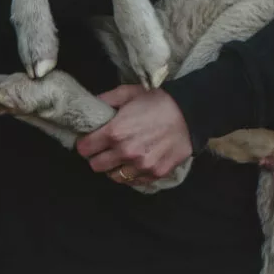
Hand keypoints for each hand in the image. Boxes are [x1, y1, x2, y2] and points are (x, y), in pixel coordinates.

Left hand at [76, 84, 192, 184]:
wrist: (189, 113)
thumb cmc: (157, 100)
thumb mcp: (128, 92)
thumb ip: (105, 100)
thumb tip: (89, 106)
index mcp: (115, 131)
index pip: (84, 149)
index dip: (85, 143)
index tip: (90, 140)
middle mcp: (125, 152)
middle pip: (96, 166)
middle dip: (97, 156)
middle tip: (105, 148)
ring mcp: (141, 166)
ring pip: (113, 177)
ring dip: (114, 167)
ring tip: (121, 156)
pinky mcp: (155, 174)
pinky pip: (133, 181)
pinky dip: (131, 173)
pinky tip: (136, 161)